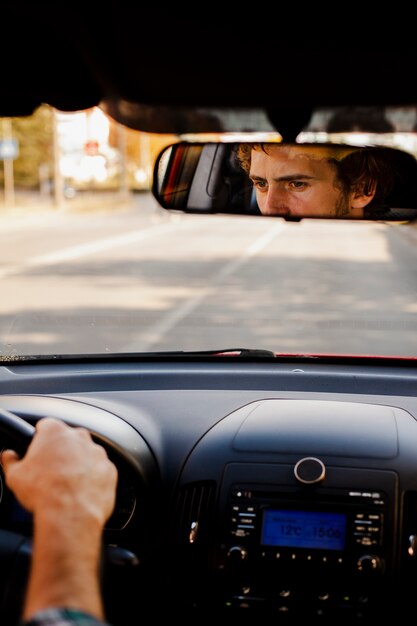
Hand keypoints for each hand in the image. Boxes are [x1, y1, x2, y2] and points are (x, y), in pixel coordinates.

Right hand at [1, 417, 117, 525]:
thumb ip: (11, 460)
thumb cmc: (43, 493)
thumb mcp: (15, 476)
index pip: (45, 426)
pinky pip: (100, 470)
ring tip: (66, 485)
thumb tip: (8, 456)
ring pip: (86, 454)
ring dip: (78, 464)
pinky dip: (93, 478)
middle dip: (60, 452)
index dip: (39, 439)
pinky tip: (81, 492)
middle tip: (50, 471)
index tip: (37, 451)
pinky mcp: (110, 469)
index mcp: (55, 432)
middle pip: (68, 439)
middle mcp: (79, 437)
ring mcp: (97, 452)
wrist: (70, 515)